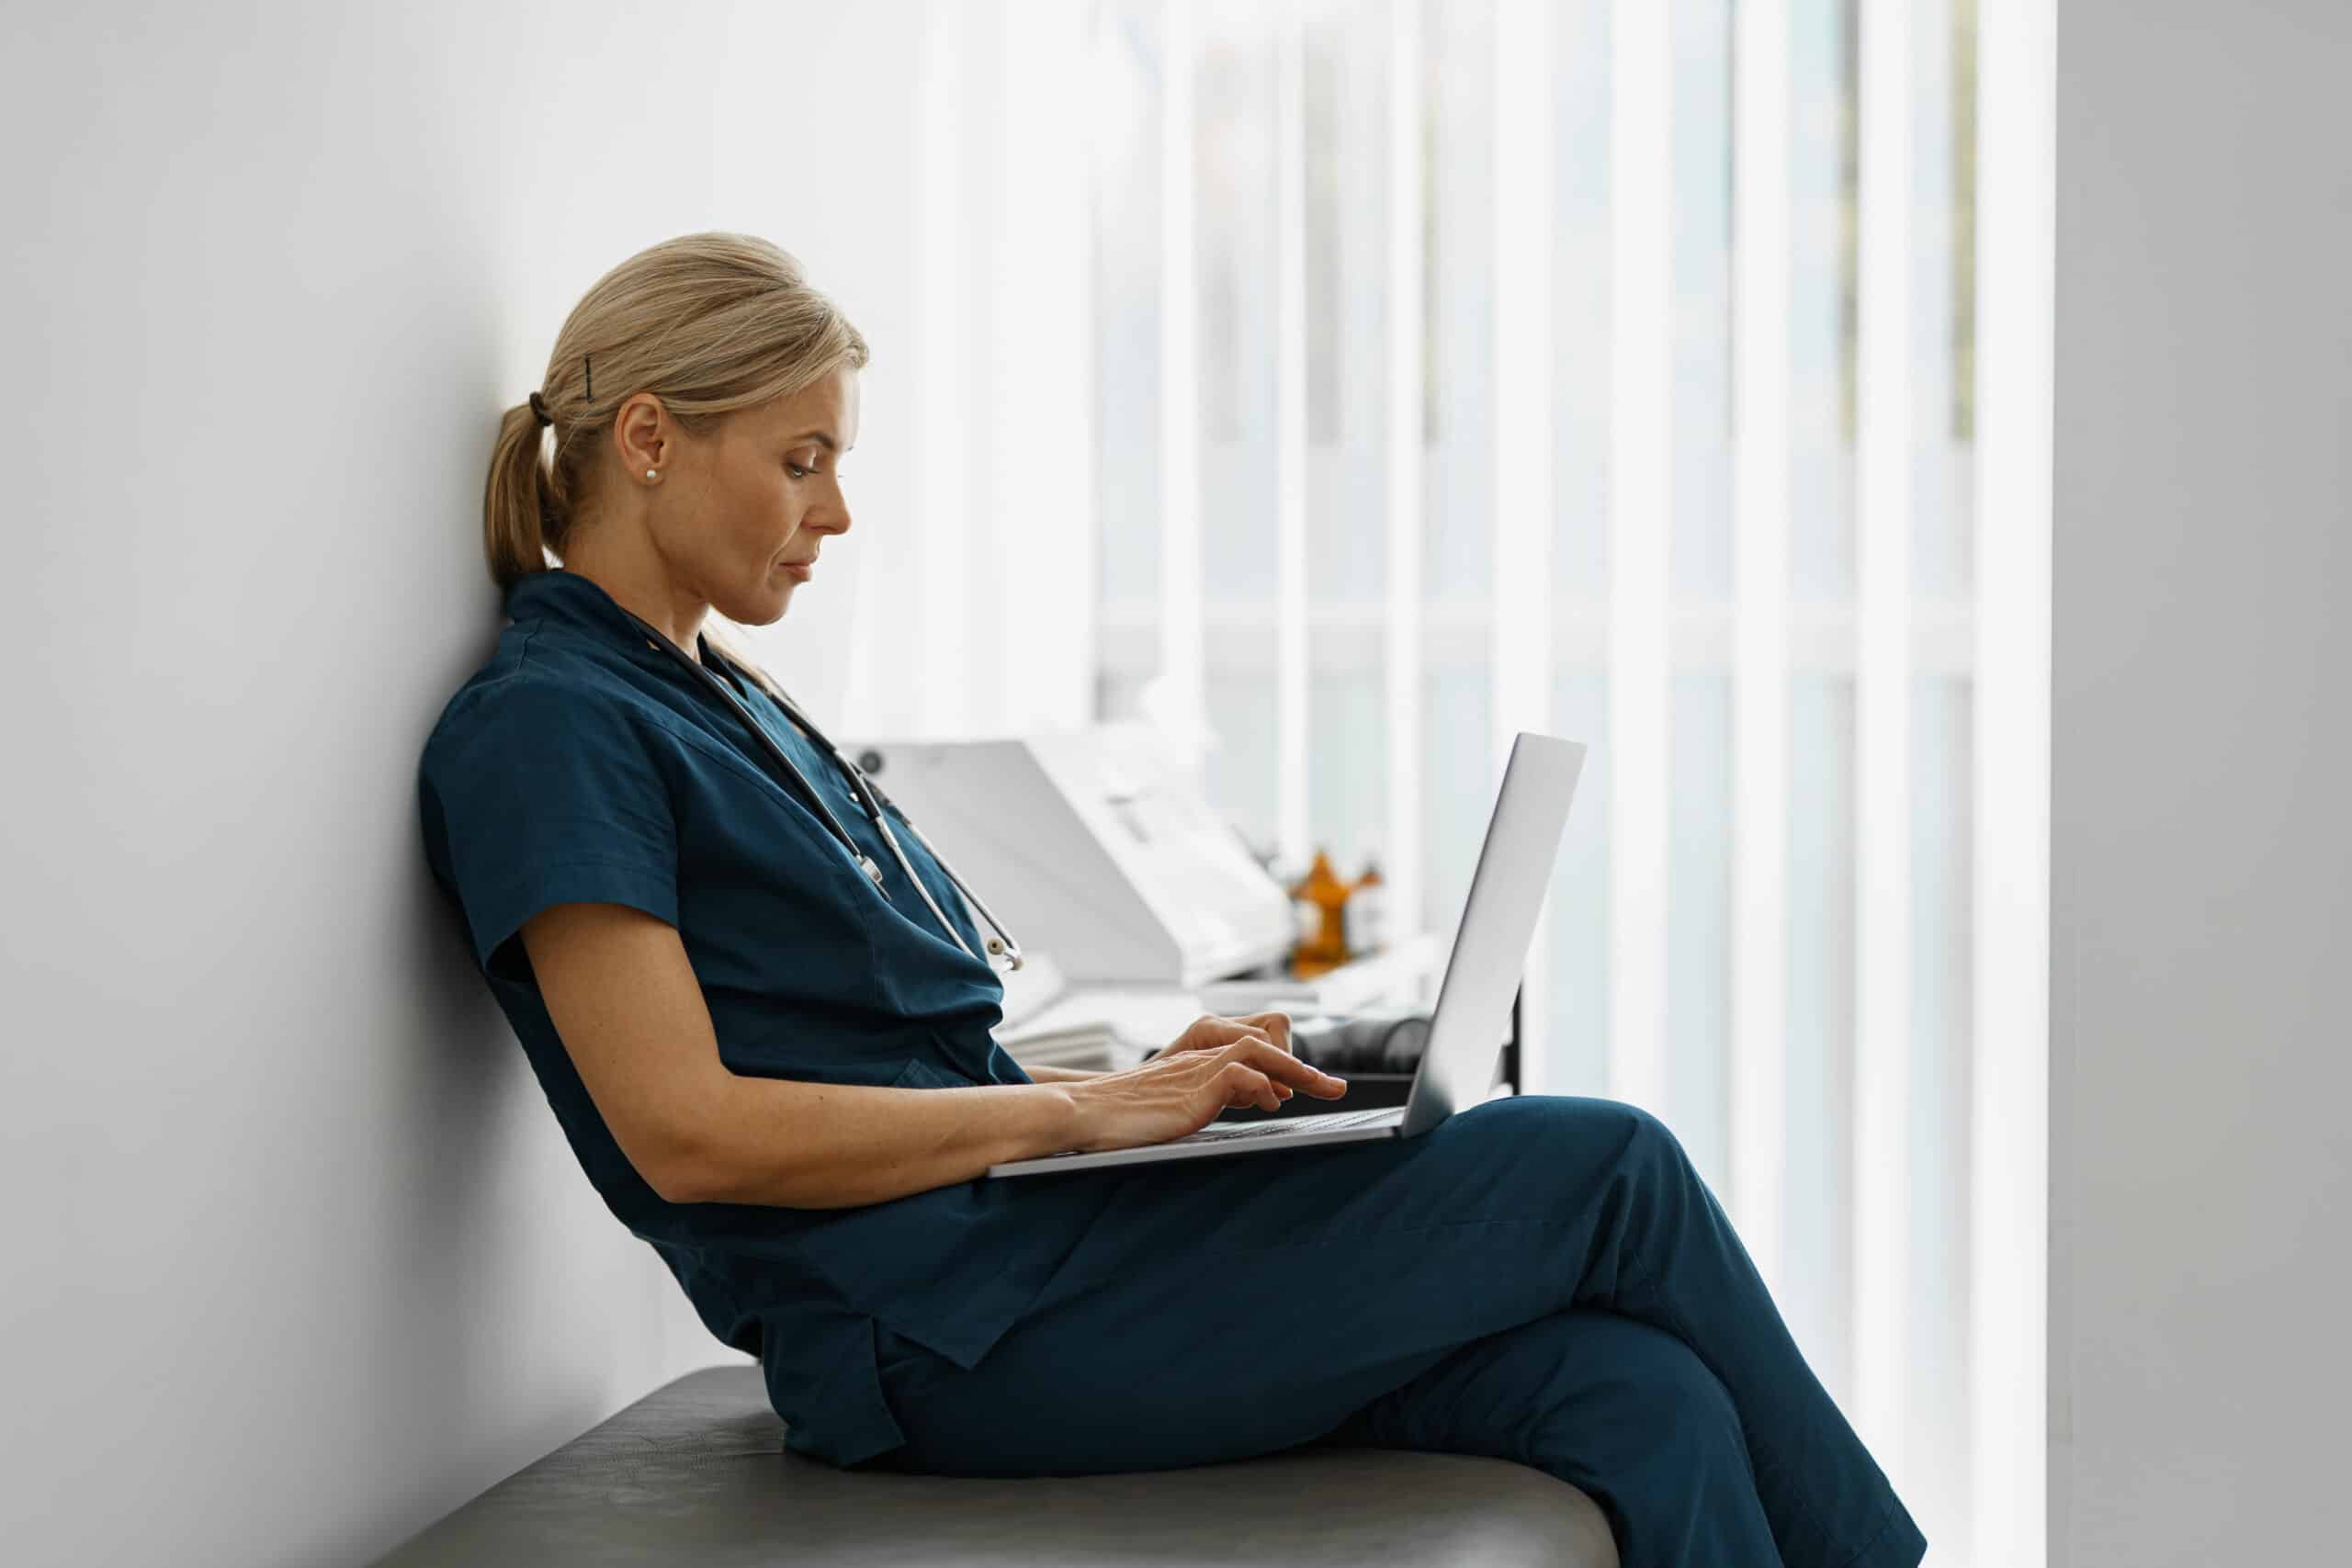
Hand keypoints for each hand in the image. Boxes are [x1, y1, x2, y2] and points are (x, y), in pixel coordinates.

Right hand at [1063, 1013, 1346, 1153]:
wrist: (1081, 1112)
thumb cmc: (1116, 1119)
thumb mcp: (1167, 1109)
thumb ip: (1196, 1105)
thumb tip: (1228, 1112)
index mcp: (1194, 1062)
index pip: (1249, 1046)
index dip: (1278, 1065)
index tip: (1294, 1092)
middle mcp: (1199, 1058)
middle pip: (1263, 1041)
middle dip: (1303, 1067)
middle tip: (1335, 1089)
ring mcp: (1196, 1070)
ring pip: (1257, 1049)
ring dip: (1296, 1070)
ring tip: (1324, 1091)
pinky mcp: (1192, 1088)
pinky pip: (1238, 1073)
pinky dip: (1261, 1084)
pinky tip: (1272, 1102)